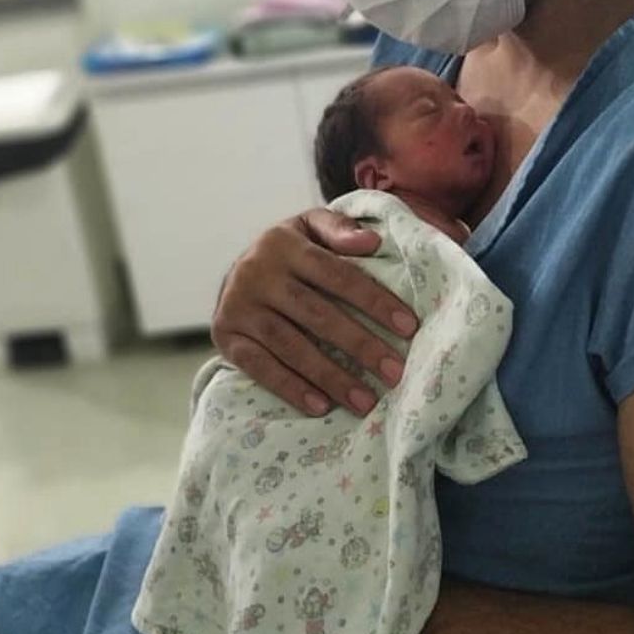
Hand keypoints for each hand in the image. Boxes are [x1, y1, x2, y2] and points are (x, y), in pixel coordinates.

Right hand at [211, 209, 418, 416]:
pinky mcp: (225, 337)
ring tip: (365, 401)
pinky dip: (290, 388)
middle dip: (359, 345)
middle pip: (316, 314)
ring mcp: (238, 307)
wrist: (234, 273)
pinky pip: (259, 367)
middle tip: (394, 373)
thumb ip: (340, 229)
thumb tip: (372, 241)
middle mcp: (257, 273)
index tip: (408, 327)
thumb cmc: (290, 253)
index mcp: (284, 243)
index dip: (374, 301)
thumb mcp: (311, 228)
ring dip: (330, 376)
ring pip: (290, 346)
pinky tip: (321, 406)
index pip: (336, 274)